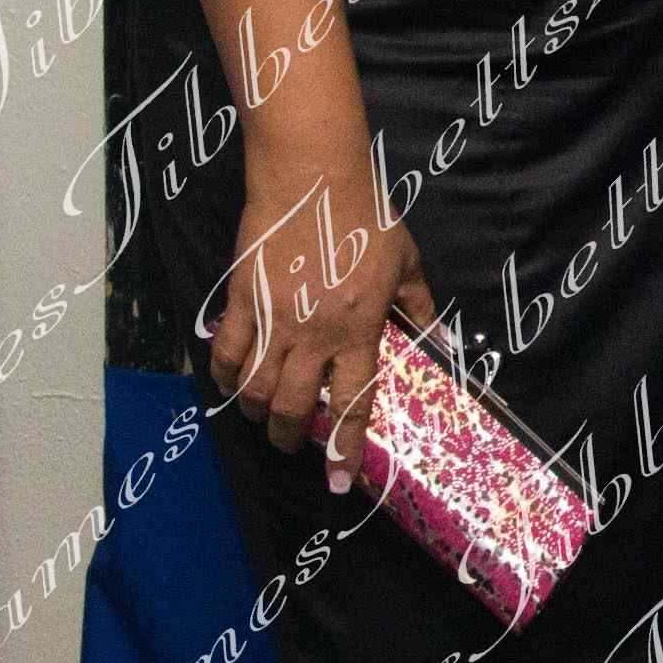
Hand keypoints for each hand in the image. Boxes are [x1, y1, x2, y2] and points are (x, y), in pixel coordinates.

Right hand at [211, 134, 433, 472]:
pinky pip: (225, 353)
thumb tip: (438, 337)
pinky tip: (230, 385)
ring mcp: (272, 320)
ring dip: (255, 414)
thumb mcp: (405, 261)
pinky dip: (224, 378)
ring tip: (263, 418)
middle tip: (292, 446)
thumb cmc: (365, 217)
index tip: (339, 483)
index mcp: (359, 328)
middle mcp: (313, 334)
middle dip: (289, 438)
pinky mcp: (240, 302)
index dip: (344, 449)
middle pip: (291, 407)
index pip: (352, 402)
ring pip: (253, 390)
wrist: (312, 179)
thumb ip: (417, 305)